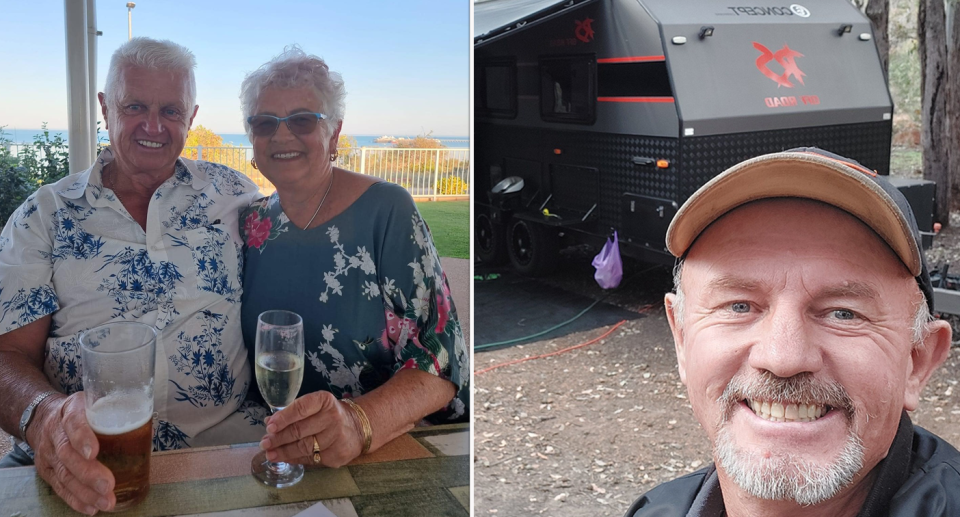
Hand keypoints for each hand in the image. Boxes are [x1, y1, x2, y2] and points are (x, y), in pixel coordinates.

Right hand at [29, 392, 115, 514]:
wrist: (45, 417)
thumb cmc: (83, 412)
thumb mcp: (97, 402)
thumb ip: (119, 412)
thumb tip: (147, 430)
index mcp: (71, 410)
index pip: (74, 422)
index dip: (82, 437)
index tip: (93, 452)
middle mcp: (55, 431)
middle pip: (67, 453)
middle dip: (88, 472)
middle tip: (108, 485)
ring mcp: (48, 452)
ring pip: (63, 473)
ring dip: (85, 491)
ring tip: (105, 502)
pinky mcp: (46, 469)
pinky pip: (59, 486)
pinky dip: (75, 499)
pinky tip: (90, 508)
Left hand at [259, 391, 362, 467]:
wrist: (359, 428)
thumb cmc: (330, 415)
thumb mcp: (315, 406)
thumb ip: (293, 413)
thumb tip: (269, 423)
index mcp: (325, 401)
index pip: (301, 408)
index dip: (284, 418)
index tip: (270, 426)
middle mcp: (333, 418)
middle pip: (300, 430)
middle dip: (279, 438)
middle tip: (265, 442)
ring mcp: (336, 438)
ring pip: (303, 447)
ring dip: (283, 452)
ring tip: (270, 453)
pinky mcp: (337, 455)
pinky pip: (311, 459)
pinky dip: (295, 459)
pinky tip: (285, 458)